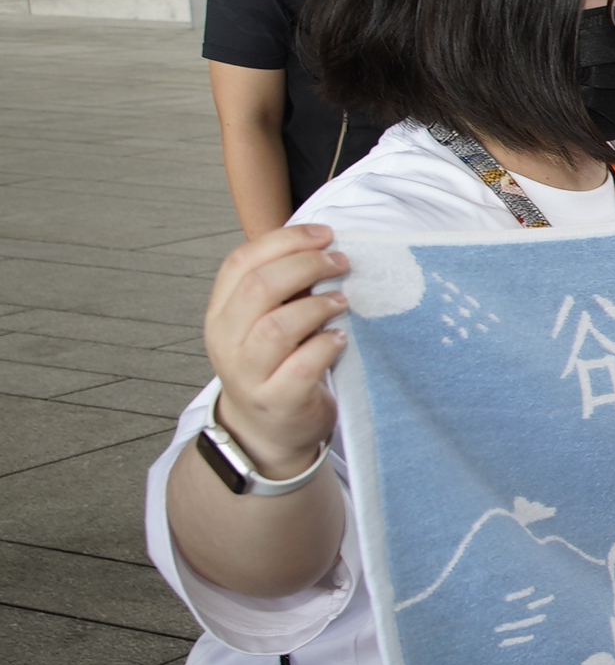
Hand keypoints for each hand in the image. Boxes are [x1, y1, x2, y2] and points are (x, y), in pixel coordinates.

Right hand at [203, 224, 348, 475]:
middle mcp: (226, 341)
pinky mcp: (276, 401)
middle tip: (341, 262)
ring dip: (317, 306)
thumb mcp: (266, 321)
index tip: (325, 234)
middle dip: (306, 266)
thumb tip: (324, 245)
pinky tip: (340, 339)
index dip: (285, 240)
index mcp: (221, 312)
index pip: (240, 261)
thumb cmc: (276, 364)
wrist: (267, 430)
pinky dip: (325, 346)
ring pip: (276, 326)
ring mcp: (247, 374)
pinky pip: (301, 366)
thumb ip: (282, 288)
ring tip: (342, 301)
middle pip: (259, 287)